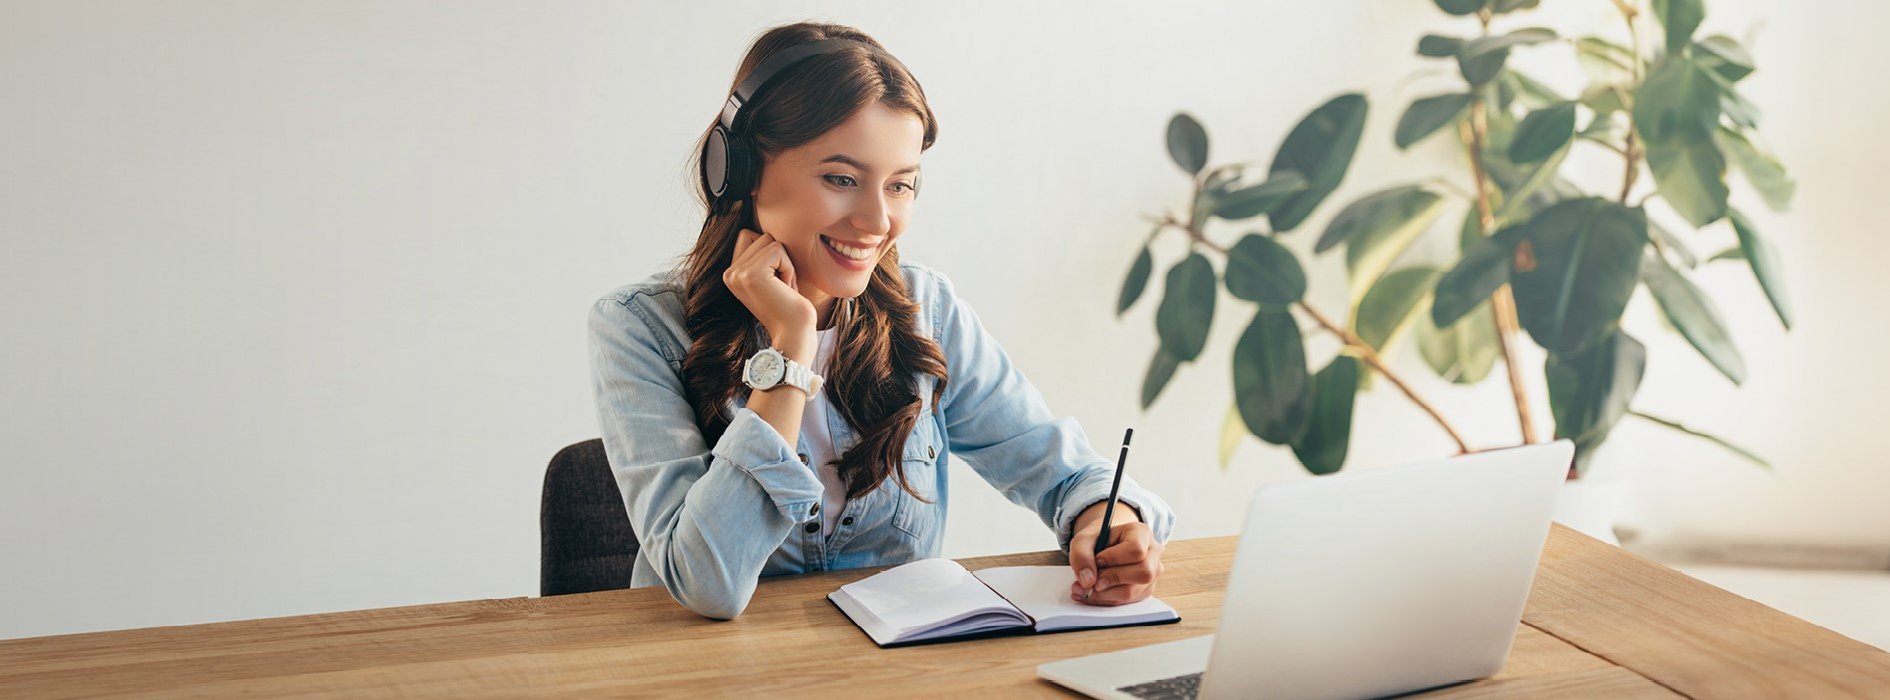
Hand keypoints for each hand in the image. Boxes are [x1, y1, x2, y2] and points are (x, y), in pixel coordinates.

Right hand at [723, 228, 815, 348]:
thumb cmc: (790, 305)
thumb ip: (761, 255)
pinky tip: (786, 289)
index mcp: (731, 273)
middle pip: (761, 235)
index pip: (749, 235)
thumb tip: (767, 225)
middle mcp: (729, 273)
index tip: (776, 281)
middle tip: (781, 286)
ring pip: (770, 241)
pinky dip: (789, 268)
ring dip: (786, 263)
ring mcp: (738, 273)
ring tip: (783, 288)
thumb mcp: (771, 276)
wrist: (793, 333)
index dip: (771, 253)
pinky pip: (778, 250)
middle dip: (780, 257)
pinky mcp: (751, 274)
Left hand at [1067, 501, 1162, 605]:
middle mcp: (1153, 553)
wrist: (1103, 547)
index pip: (1136, 550)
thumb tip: (1088, 581)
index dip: (1114, 558)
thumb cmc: (1096, 540)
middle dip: (1112, 579)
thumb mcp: (1083, 540)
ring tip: (1085, 589)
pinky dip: (1107, 600)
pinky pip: (1128, 601)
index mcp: (1142, 533)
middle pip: (1143, 573)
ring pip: (1134, 591)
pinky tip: (1092, 594)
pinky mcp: (1145, 590)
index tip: (1097, 560)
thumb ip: (1082, 555)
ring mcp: (1152, 574)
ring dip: (1106, 594)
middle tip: (1091, 581)